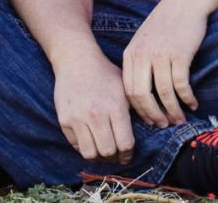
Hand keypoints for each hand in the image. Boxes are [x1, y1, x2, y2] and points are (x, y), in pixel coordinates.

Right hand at [52, 43, 135, 163]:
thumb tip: (153, 126)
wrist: (76, 61)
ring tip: (102, 151)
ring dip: (97, 156)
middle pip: (108, 152)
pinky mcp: (64, 120)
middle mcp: (97, 115)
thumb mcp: (126, 88)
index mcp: (116, 107)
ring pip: (90, 153)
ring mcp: (78, 118)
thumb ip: (136, 108)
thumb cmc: (105, 74)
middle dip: (113, 157)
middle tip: (115, 155)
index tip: (127, 155)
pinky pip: (76, 145)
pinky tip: (90, 141)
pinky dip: (84, 147)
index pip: (125, 143)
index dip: (128, 154)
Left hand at [120, 0, 217, 127]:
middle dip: (153, 115)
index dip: (139, 110)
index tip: (150, 120)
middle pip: (142, 96)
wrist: (187, 1)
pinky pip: (181, 85)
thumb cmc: (167, 22)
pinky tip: (193, 103)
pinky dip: (187, 98)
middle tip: (164, 125)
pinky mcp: (180, 55)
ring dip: (173, 111)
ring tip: (180, 119)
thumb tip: (142, 93)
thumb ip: (139, 62)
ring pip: (163, 94)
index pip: (128, 91)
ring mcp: (160, 55)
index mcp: (130, 54)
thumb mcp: (144, 40)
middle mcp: (142, 56)